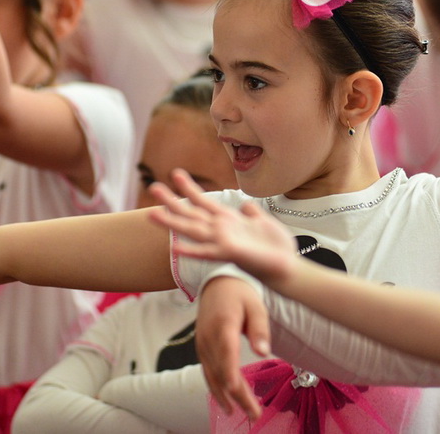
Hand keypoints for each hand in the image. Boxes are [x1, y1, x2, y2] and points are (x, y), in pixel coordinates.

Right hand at [148, 169, 298, 284]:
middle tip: (152, 187)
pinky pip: (207, 252)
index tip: (175, 173)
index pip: (204, 202)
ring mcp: (222, 242)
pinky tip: (176, 247)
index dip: (189, 188)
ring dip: (173, 222)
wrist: (287, 266)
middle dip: (172, 201)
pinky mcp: (229, 253)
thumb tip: (245, 204)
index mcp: (227, 220)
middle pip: (191, 213)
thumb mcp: (263, 221)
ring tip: (153, 214)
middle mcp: (220, 230)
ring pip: (193, 229)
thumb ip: (251, 212)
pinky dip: (191, 250)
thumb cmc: (275, 246)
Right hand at [196, 277, 269, 418]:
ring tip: (241, 414)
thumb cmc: (240, 293)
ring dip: (226, 396)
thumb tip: (264, 352)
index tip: (236, 390)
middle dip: (237, 395)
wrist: (217, 282)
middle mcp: (209, 337)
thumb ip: (259, 329)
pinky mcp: (201, 347)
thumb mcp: (256, 305)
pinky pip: (207, 371)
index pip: (226, 352)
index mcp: (224, 324)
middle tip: (254, 414)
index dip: (230, 372)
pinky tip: (226, 401)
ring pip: (212, 375)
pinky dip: (216, 388)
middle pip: (221, 370)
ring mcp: (202, 343)